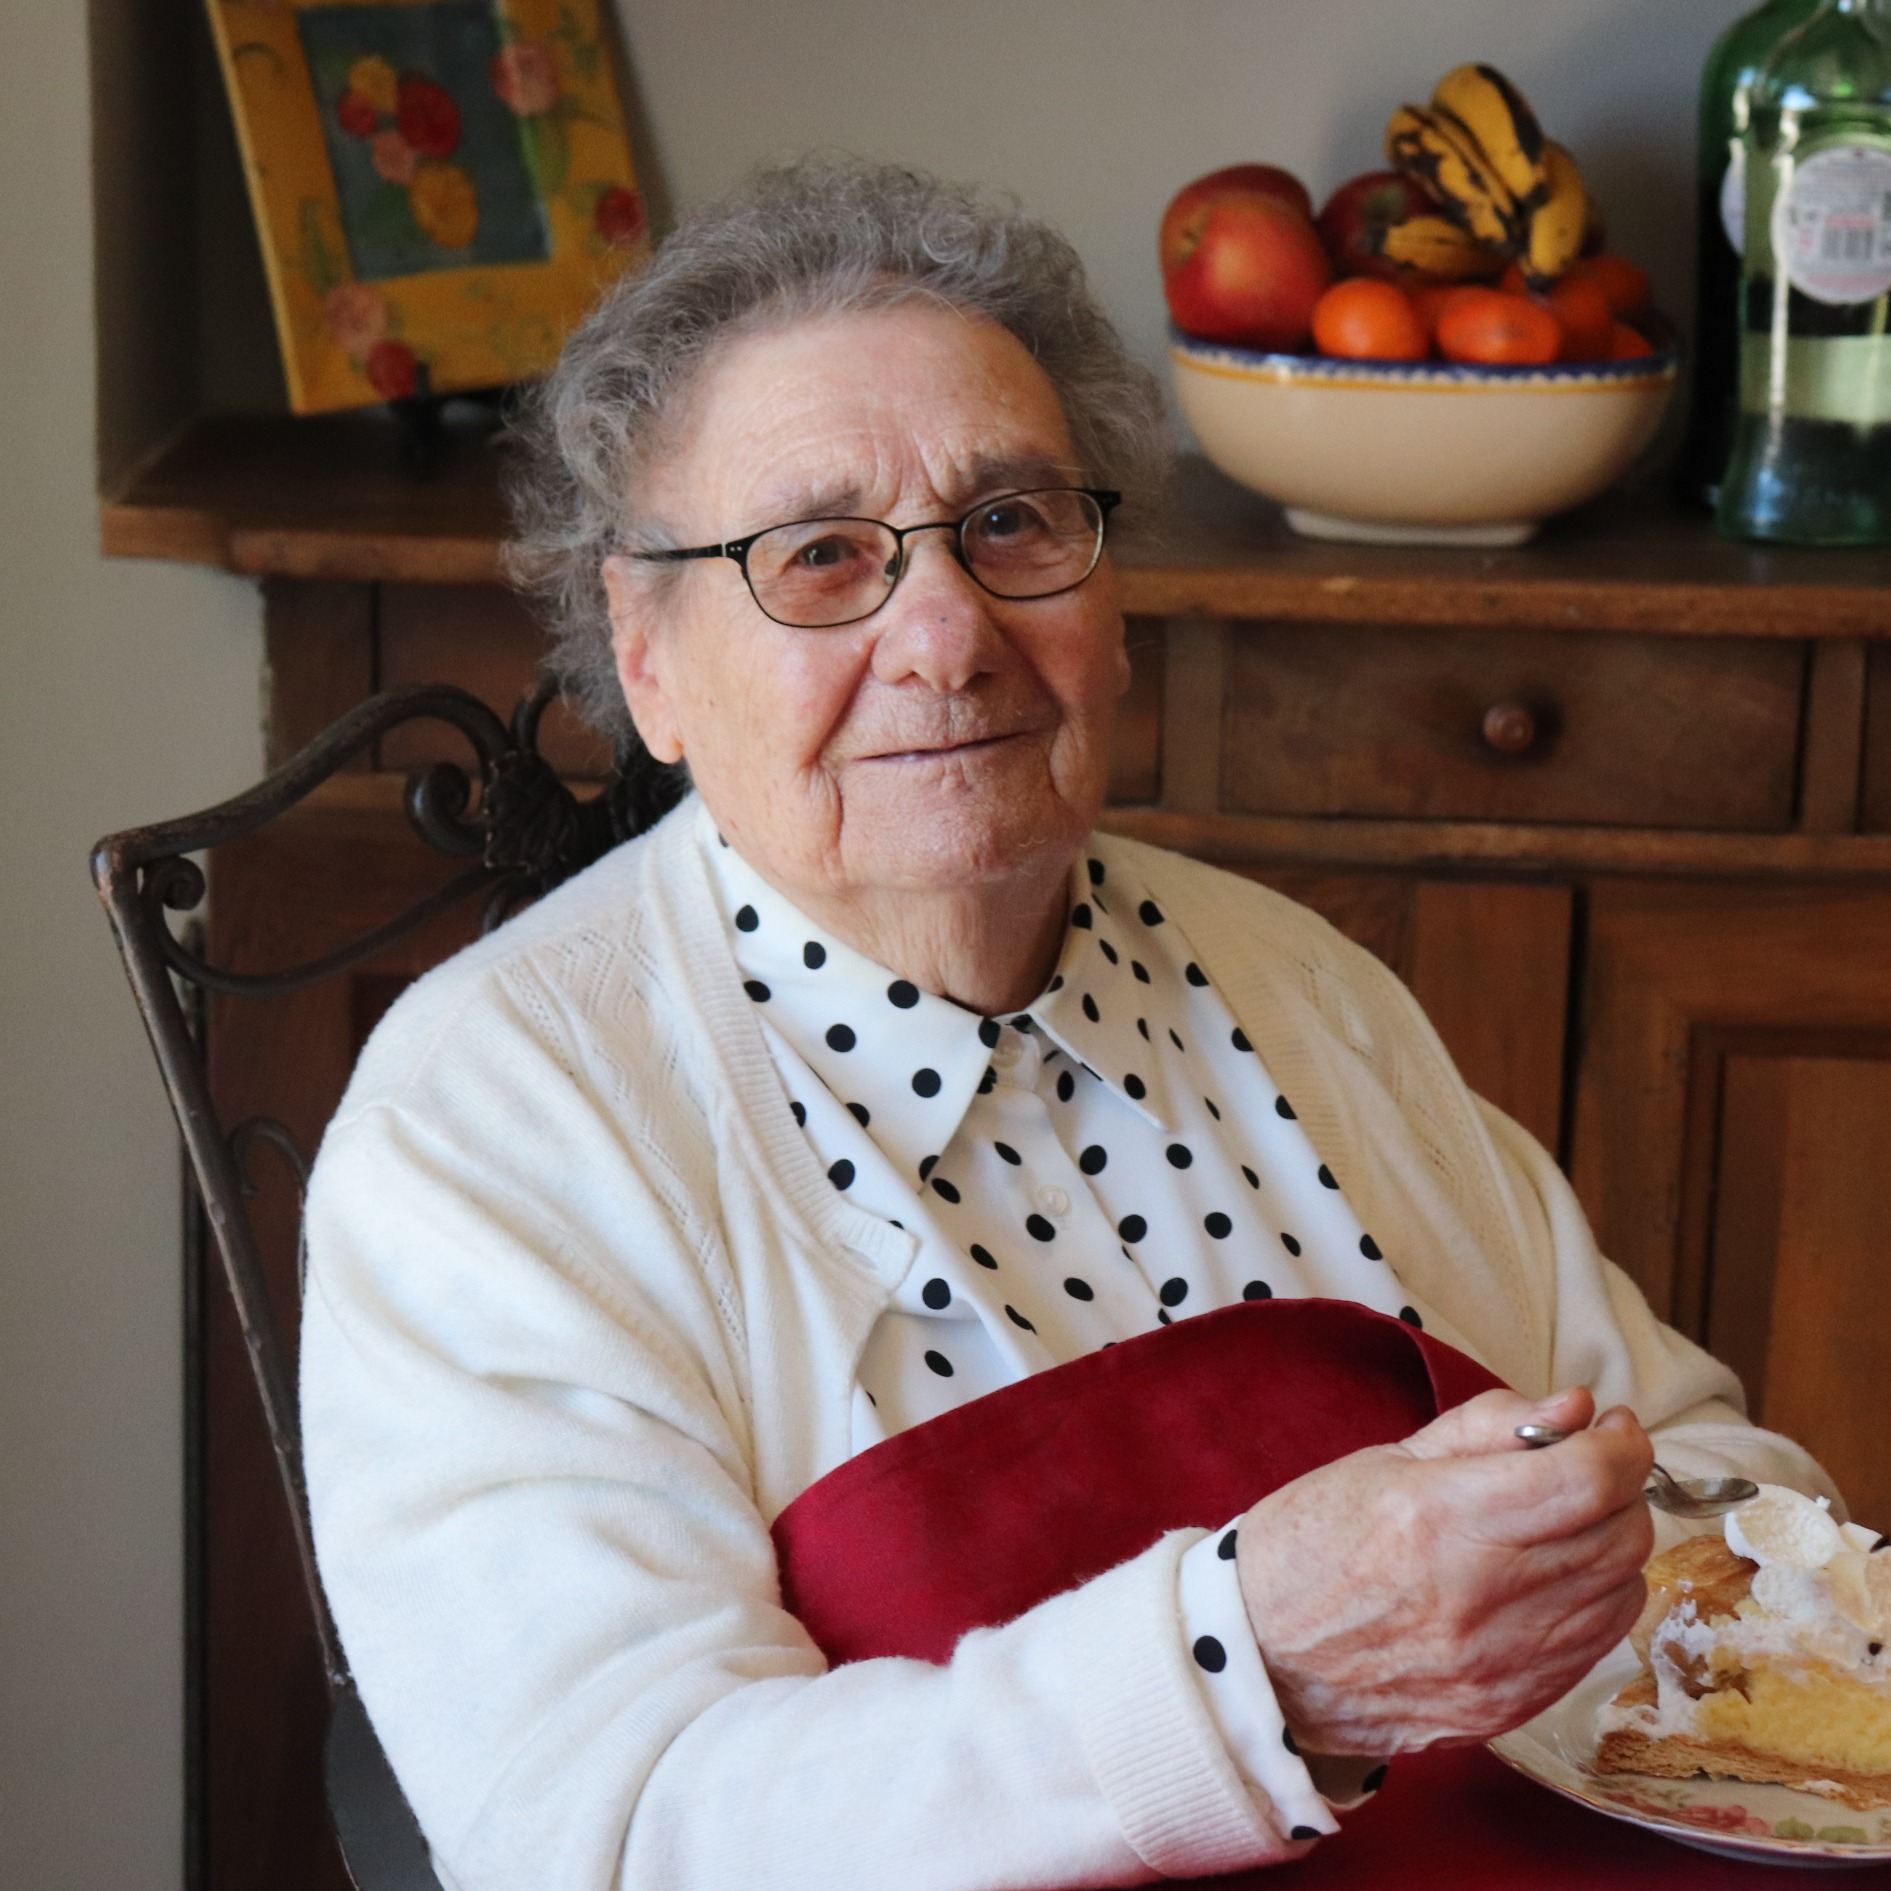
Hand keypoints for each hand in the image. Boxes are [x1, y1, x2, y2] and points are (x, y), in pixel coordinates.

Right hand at [1234, 1386, 1653, 1755]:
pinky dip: (1594, 1600)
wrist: (1259, 1655)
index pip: (1584, 1481)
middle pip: (1616, 1536)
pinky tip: (1554, 1576)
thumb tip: (1577, 1407)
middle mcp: (1480, 1597)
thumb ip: (1490, 1428)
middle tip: (1591, 1465)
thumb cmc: (1311, 1543)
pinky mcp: (1507, 1707)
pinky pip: (1594, 1646)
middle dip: (1621, 1488)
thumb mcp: (1388, 1460)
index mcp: (1440, 1518)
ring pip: (1619, 1592)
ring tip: (1568, 1521)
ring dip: (1612, 1544)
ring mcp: (1499, 1664)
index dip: (1620, 1446)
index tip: (1615, 1426)